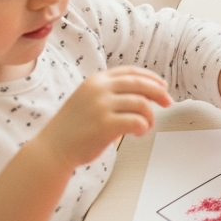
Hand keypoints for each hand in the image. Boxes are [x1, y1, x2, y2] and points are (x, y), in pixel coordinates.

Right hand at [39, 66, 170, 170]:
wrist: (52, 149)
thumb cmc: (74, 128)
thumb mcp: (88, 99)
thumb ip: (110, 93)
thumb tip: (145, 94)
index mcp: (96, 81)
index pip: (131, 72)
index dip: (151, 78)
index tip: (162, 86)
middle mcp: (99, 89)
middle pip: (141, 84)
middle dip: (159, 93)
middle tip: (168, 103)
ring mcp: (101, 106)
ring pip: (142, 104)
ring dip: (150, 116)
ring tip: (146, 126)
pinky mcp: (105, 124)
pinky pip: (137, 121)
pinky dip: (144, 127)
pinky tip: (139, 133)